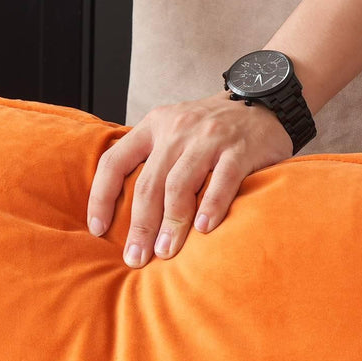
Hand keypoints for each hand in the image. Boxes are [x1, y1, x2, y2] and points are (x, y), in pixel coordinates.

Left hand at [86, 90, 295, 266]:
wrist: (263, 102)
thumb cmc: (210, 131)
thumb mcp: (172, 131)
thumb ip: (151, 161)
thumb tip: (119, 214)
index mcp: (153, 126)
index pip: (115, 162)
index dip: (101, 197)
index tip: (98, 230)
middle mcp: (176, 129)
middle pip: (148, 184)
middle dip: (140, 226)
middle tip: (136, 258)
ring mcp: (209, 138)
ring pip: (179, 185)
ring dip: (171, 224)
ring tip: (166, 252)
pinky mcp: (240, 149)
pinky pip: (222, 181)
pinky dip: (211, 207)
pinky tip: (204, 230)